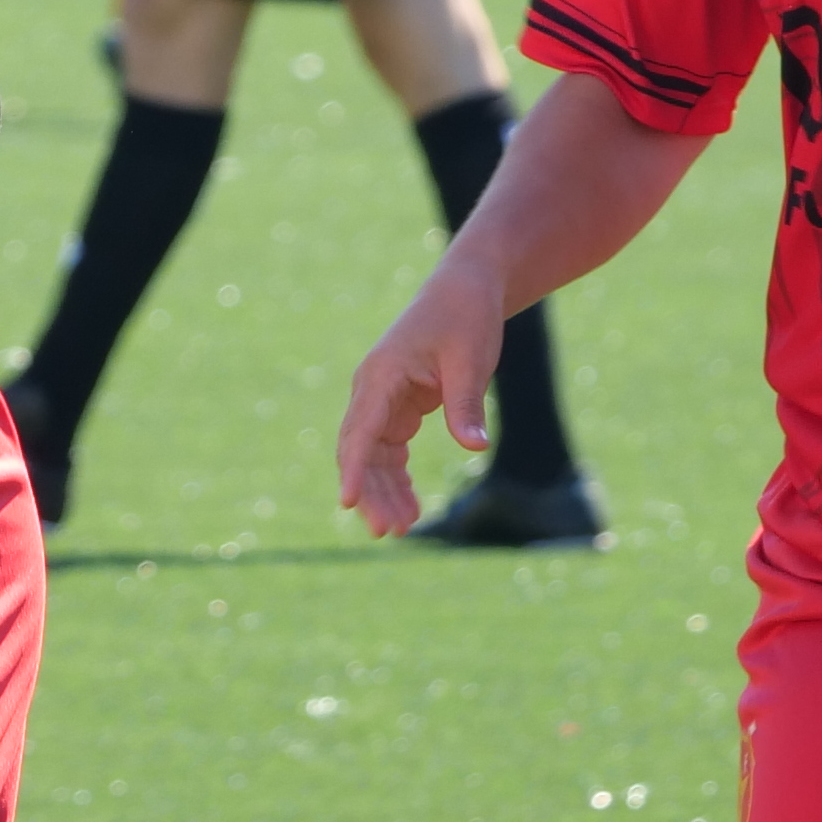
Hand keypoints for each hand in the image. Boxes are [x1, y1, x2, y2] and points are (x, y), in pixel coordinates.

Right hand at [332, 236, 525, 538]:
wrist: (466, 289)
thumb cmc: (466, 317)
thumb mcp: (470, 360)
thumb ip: (466, 403)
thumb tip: (474, 446)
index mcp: (382, 374)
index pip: (360, 429)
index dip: (353, 468)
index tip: (346, 502)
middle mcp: (373, 388)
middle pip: (359, 449)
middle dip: (370, 492)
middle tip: (389, 532)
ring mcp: (383, 398)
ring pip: (371, 455)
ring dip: (382, 491)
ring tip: (401, 529)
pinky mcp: (398, 406)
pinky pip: (388, 450)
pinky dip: (396, 478)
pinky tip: (410, 506)